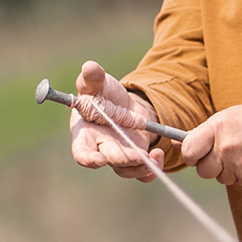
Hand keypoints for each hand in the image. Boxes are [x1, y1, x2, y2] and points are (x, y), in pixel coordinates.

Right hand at [67, 61, 161, 180]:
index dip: (87, 158)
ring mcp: (119, 155)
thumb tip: (90, 67)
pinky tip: (159, 154)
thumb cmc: (104, 94)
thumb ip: (92, 78)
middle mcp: (100, 148)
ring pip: (127, 170)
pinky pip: (142, 173)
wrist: (126, 104)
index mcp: (85, 132)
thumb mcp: (99, 83)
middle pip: (109, 160)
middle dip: (123, 159)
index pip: (81, 151)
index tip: (99, 160)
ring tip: (155, 155)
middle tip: (138, 155)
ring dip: (141, 166)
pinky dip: (153, 167)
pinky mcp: (135, 159)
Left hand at [178, 96, 241, 186]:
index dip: (191, 155)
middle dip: (210, 165)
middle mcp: (226, 147)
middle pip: (202, 170)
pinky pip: (237, 182)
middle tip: (225, 154)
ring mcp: (239, 164)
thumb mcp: (230, 117)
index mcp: (217, 127)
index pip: (189, 151)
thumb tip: (180, 145)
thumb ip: (205, 132)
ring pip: (220, 178)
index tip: (197, 154)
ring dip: (229, 170)